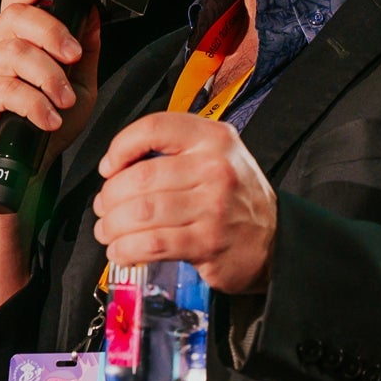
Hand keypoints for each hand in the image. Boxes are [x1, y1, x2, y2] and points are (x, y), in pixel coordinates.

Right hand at [0, 0, 100, 195]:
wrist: (22, 174)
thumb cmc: (46, 129)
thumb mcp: (79, 86)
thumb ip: (85, 52)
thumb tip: (92, 14)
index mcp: (13, 39)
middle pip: (16, 17)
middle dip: (52, 32)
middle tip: (74, 57)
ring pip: (13, 53)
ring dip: (48, 76)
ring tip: (64, 101)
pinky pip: (4, 88)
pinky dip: (33, 103)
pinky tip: (49, 119)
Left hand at [92, 113, 277, 293]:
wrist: (276, 239)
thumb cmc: (236, 197)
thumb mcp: (218, 155)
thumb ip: (176, 151)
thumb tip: (117, 167)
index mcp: (213, 138)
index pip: (154, 128)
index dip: (120, 146)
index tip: (109, 167)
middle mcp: (215, 168)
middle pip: (140, 177)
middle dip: (110, 197)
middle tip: (104, 209)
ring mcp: (213, 207)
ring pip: (141, 212)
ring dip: (112, 226)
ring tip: (108, 231)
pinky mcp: (208, 243)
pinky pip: (152, 244)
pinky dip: (126, 249)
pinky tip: (121, 251)